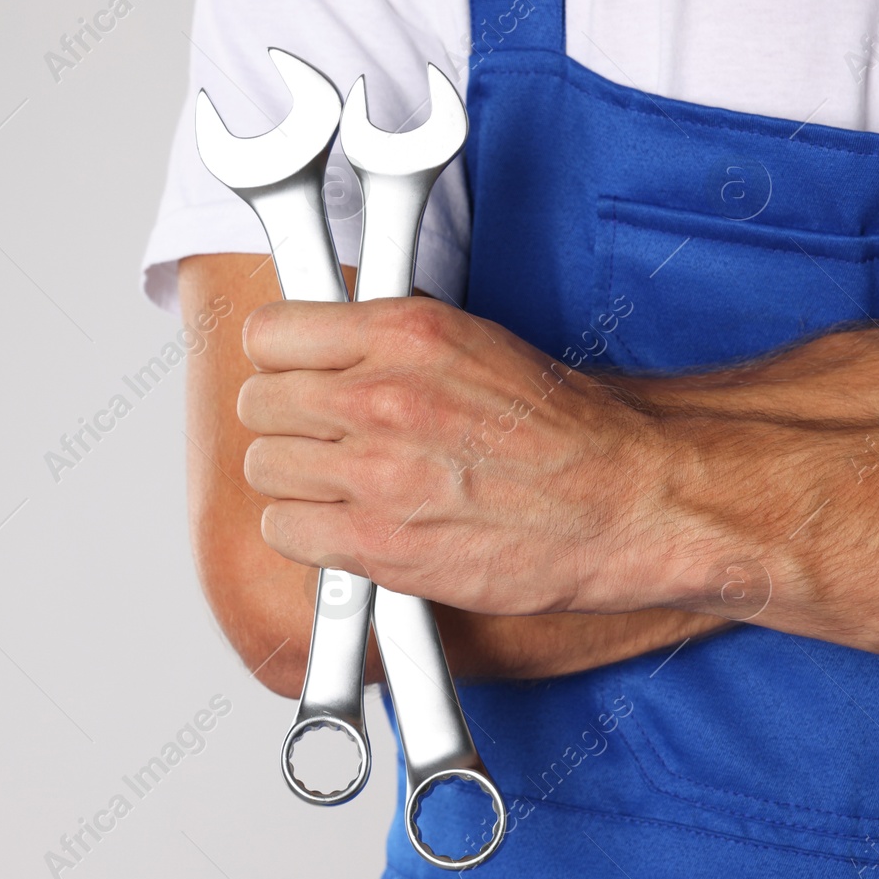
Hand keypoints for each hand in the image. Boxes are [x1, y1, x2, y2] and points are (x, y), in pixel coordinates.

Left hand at [238, 297, 684, 616]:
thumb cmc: (557, 428)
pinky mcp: (378, 544)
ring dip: (294, 478)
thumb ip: (380, 338)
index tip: (293, 374)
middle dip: (286, 420)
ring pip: (264, 468)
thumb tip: (315, 341)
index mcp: (402, 335)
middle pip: (257, 403)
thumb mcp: (466, 339)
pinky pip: (284, 530)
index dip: (279, 359)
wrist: (622, 500)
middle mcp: (381, 399)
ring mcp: (375, 474)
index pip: (268, 334)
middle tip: (324, 434)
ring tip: (342, 480)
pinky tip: (347, 523)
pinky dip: (307, 532)